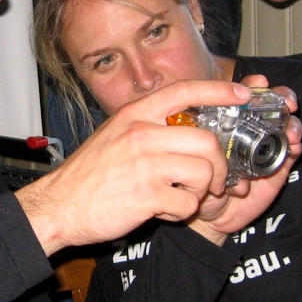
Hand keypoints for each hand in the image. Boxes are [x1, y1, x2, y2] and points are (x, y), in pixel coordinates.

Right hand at [15, 79, 253, 255]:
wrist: (59, 205)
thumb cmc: (89, 174)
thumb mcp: (115, 134)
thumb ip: (148, 127)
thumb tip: (189, 128)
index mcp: (135, 115)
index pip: (185, 91)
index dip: (219, 91)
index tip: (243, 94)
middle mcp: (141, 134)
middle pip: (207, 141)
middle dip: (219, 165)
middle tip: (214, 179)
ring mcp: (145, 165)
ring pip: (203, 173)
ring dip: (199, 191)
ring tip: (180, 195)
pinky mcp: (147, 196)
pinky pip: (187, 203)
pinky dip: (182, 211)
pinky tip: (163, 209)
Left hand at [187, 75, 301, 243]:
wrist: (207, 210)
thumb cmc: (194, 176)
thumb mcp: (190, 152)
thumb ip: (194, 138)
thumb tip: (200, 128)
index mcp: (229, 118)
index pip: (245, 93)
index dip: (256, 85)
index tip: (260, 83)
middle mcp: (250, 128)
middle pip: (273, 104)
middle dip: (283, 99)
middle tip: (287, 103)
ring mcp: (266, 147)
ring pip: (286, 126)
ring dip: (292, 125)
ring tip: (289, 132)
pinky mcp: (277, 167)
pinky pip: (290, 153)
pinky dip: (294, 148)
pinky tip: (293, 148)